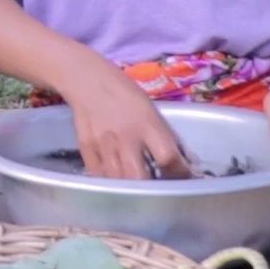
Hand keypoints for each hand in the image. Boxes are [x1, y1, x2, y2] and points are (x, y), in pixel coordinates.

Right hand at [64, 61, 191, 179]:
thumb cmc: (124, 92)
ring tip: (136, 186)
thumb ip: (161, 135)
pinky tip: (115, 178)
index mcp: (147, 124)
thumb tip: (178, 159)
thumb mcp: (150, 109)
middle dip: (151, 187)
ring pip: (118, 181)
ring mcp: (103, 145)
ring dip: (129, 187)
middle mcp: (126, 138)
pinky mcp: (86, 149)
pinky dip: (110, 180)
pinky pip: (99, 175)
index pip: (168, 157)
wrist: (86, 81)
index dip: (179, 172)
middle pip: (139, 177)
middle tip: (157, 188)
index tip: (183, 177)